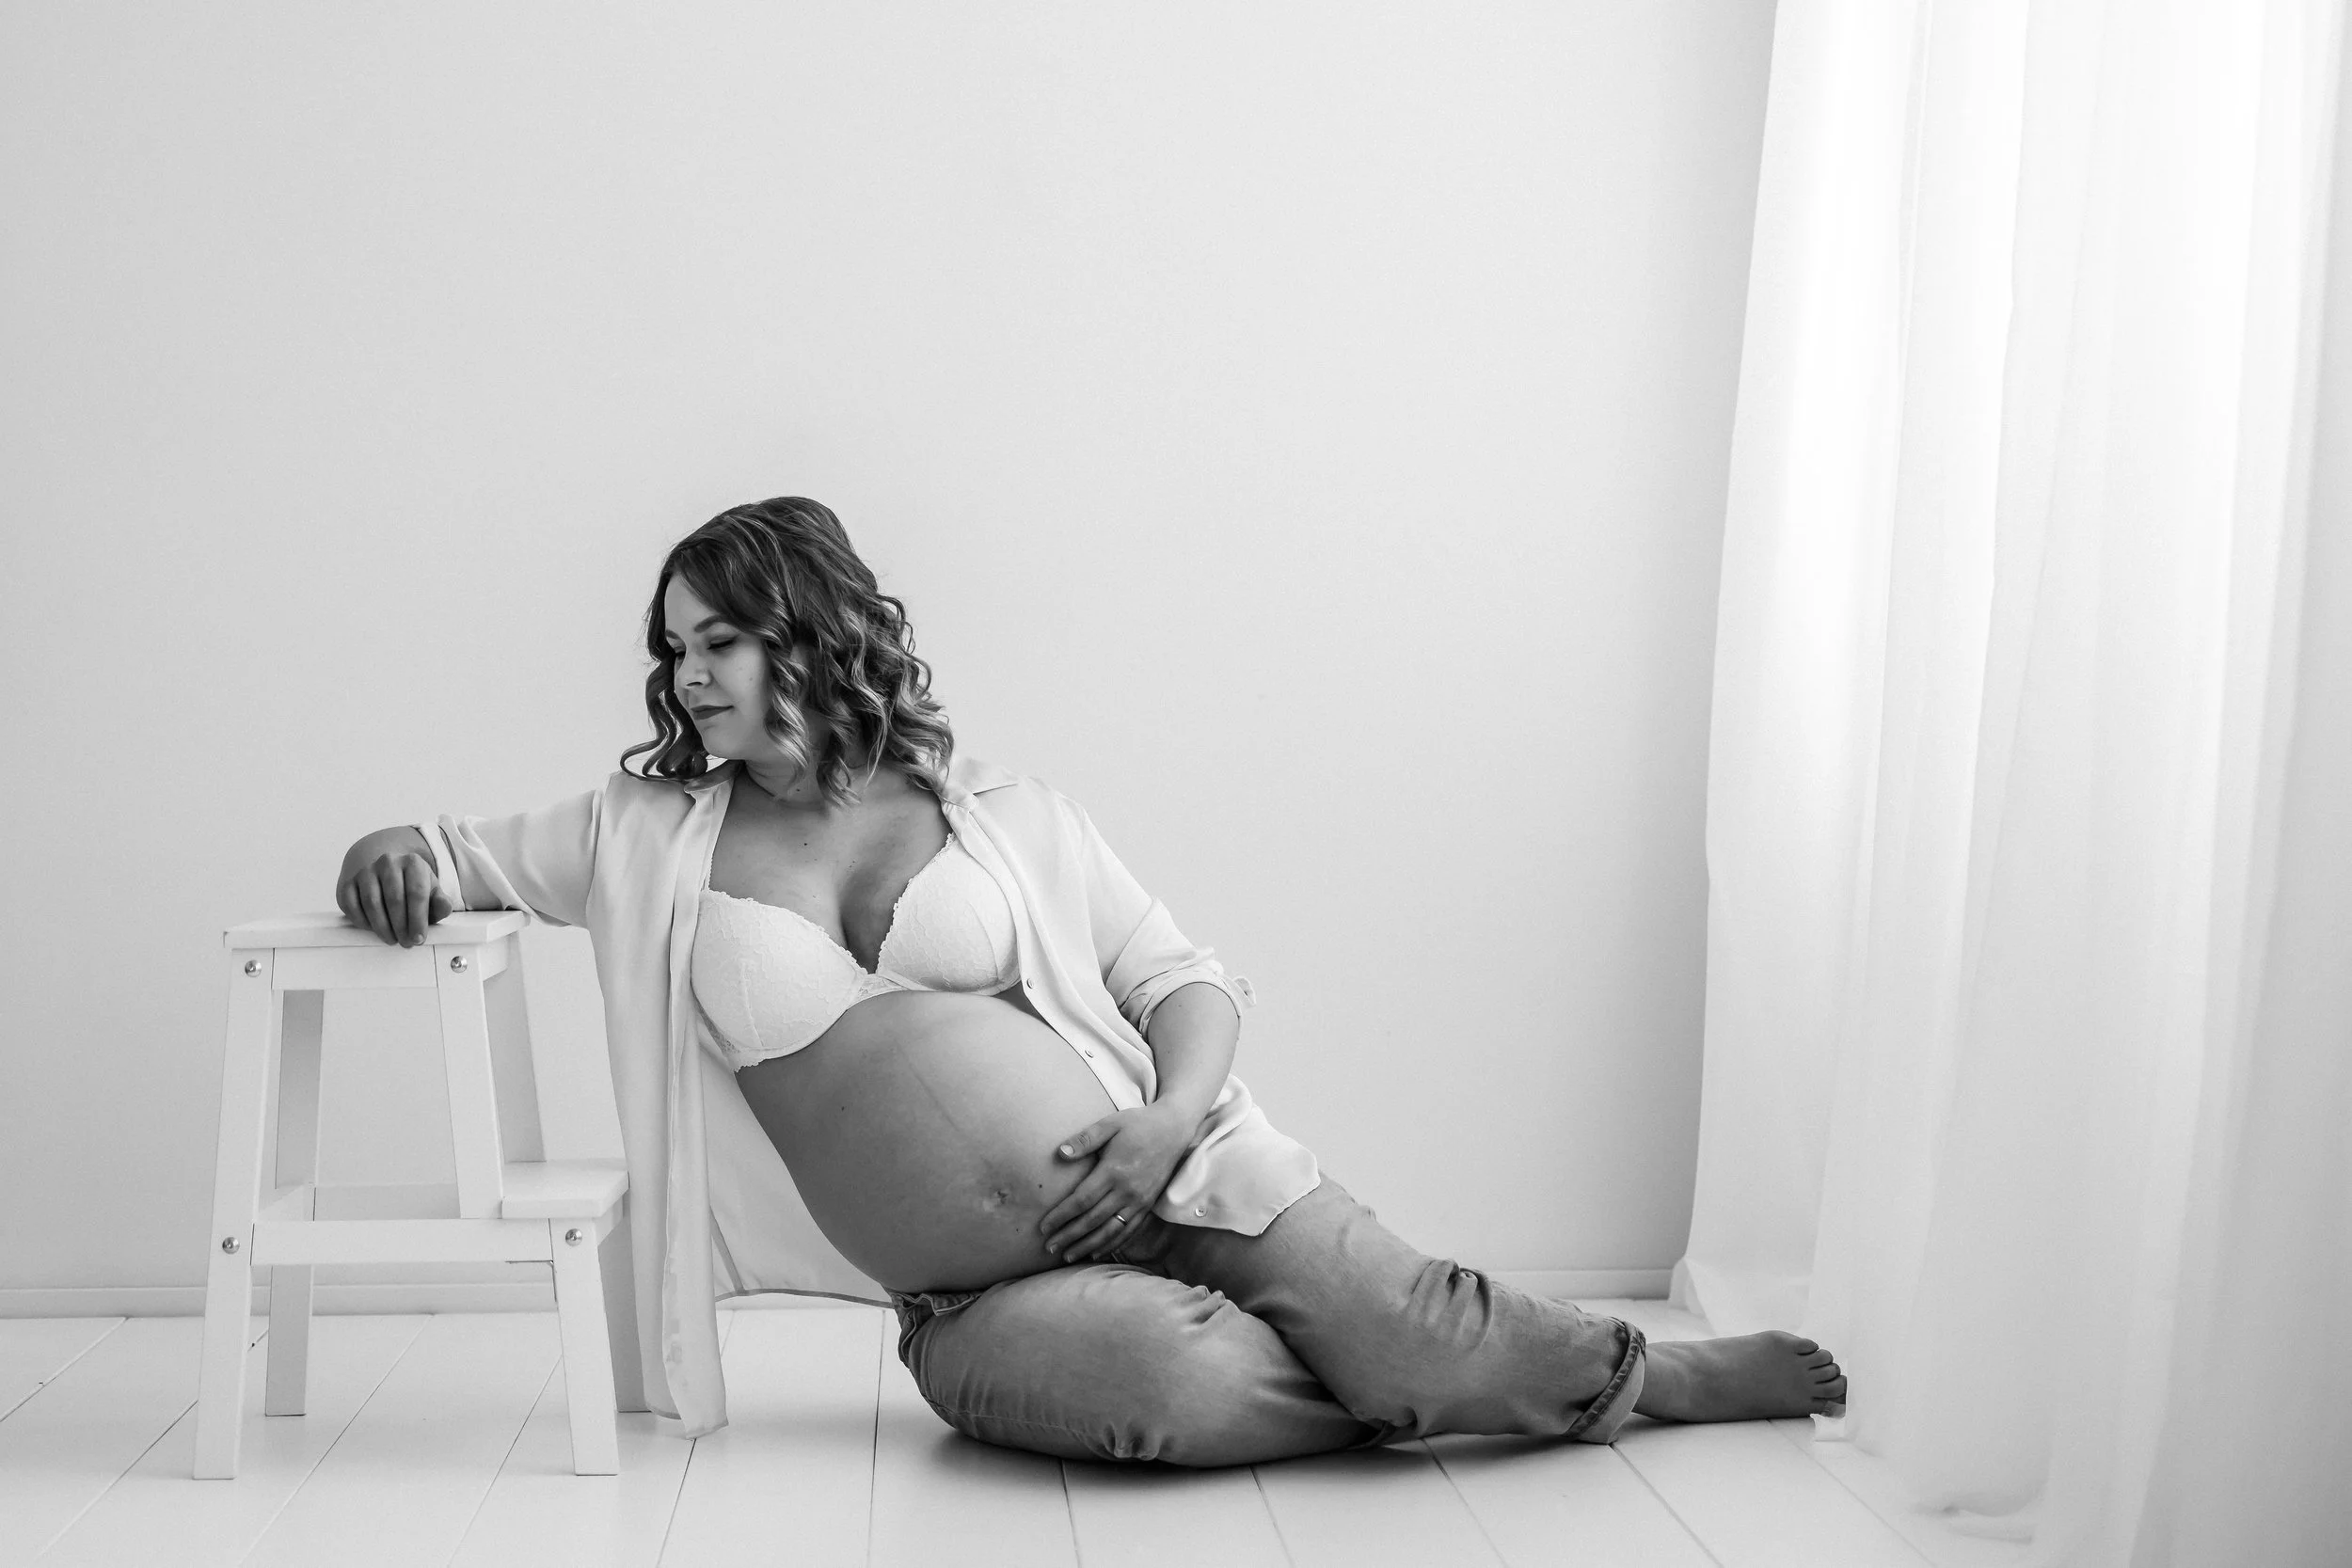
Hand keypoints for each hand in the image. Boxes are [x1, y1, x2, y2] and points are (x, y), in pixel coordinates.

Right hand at [336, 845, 449, 946]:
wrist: (382, 868)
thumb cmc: (410, 884)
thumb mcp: (430, 890)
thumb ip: (440, 901)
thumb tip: (444, 907)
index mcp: (412, 862)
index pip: (417, 892)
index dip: (418, 919)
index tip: (419, 939)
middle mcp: (388, 862)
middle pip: (394, 899)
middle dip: (401, 926)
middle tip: (406, 943)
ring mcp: (365, 871)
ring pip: (372, 903)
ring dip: (382, 927)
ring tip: (392, 939)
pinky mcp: (347, 882)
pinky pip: (352, 906)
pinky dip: (362, 921)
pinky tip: (373, 929)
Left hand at [1040, 1104, 1195, 1262]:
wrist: (1173, 1129)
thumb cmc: (1138, 1124)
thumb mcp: (1110, 1124)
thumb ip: (1085, 1140)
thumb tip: (1060, 1154)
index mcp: (1113, 1171)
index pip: (1081, 1201)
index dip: (1060, 1216)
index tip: (1043, 1227)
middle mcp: (1127, 1191)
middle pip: (1092, 1221)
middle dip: (1068, 1236)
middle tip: (1049, 1247)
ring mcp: (1139, 1201)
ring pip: (1110, 1231)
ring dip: (1088, 1246)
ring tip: (1068, 1256)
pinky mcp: (1148, 1205)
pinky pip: (1128, 1231)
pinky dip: (1112, 1244)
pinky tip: (1097, 1253)